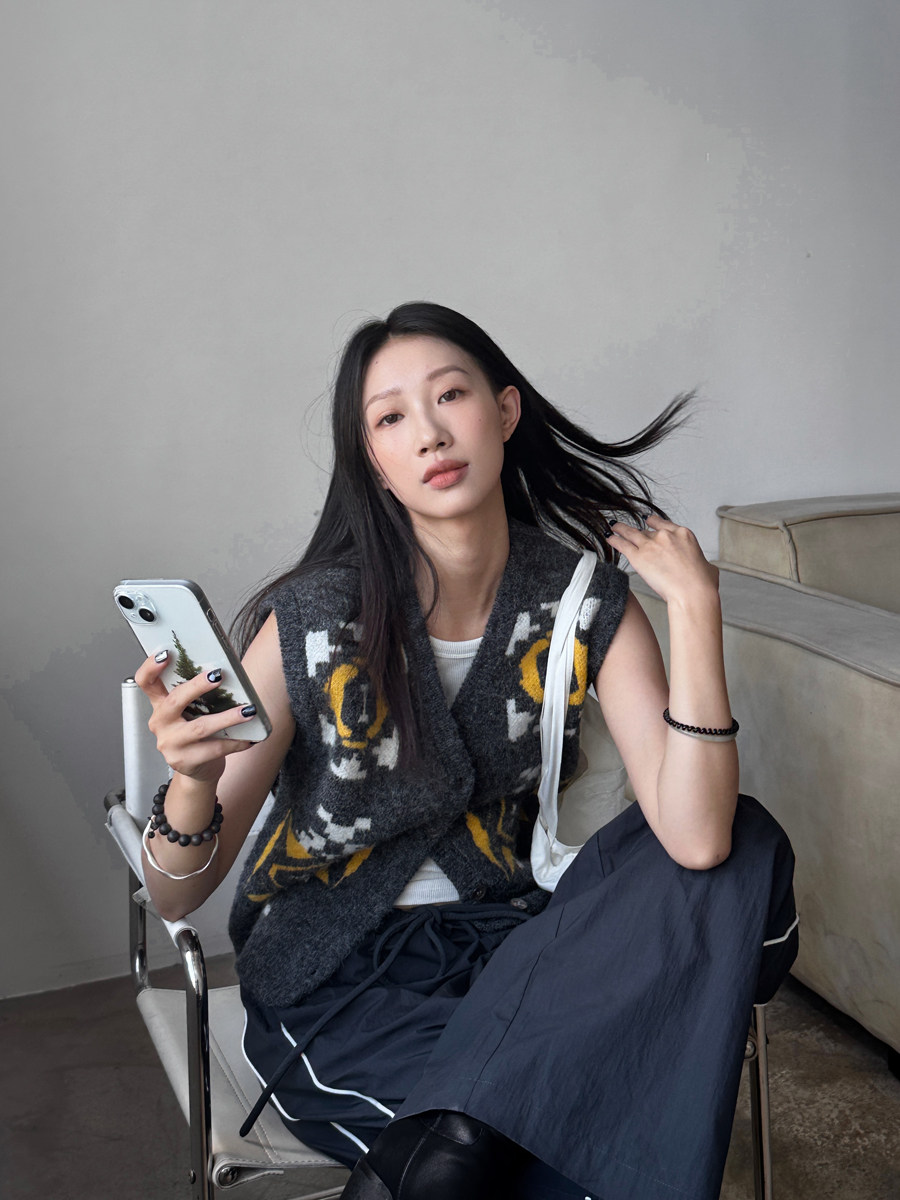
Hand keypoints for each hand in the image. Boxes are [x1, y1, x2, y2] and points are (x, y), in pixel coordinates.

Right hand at [134, 653, 255, 783]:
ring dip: (227, 717)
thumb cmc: (198, 734)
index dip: (151, 667)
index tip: (166, 653)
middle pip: (174, 701)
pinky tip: (249, 738)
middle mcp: (160, 723)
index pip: (146, 682)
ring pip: (199, 728)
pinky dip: (235, 742)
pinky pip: (214, 749)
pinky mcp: (184, 761)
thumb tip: (225, 671)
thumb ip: (199, 694)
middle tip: (218, 676)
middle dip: (197, 687)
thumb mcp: (193, 711)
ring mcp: (170, 744)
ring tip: (248, 710)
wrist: (199, 769)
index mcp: (160, 705)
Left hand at [605, 514, 718, 607]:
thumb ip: (700, 562)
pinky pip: (622, 544)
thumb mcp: (708, 566)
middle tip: (627, 527)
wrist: (692, 592)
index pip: (663, 525)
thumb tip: (702, 566)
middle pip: (646, 531)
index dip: (653, 524)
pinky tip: (609, 538)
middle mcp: (666, 536)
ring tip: (613, 526)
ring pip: (631, 533)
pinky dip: (614, 540)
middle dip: (636, 530)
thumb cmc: (702, 583)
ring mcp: (651, 545)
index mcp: (683, 534)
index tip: (647, 521)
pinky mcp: (639, 556)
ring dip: (620, 529)